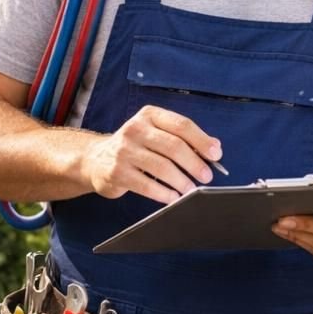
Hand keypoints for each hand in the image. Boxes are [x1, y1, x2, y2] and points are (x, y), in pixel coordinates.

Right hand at [80, 105, 219, 202]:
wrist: (96, 160)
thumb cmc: (135, 147)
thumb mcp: (155, 134)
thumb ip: (182, 138)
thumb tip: (214, 147)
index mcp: (149, 115)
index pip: (181, 125)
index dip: (202, 140)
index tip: (216, 154)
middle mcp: (135, 129)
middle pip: (173, 146)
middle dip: (194, 164)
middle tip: (206, 177)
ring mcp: (124, 150)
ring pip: (162, 167)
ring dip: (182, 181)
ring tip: (191, 190)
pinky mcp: (117, 172)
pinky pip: (147, 185)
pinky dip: (164, 194)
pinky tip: (173, 198)